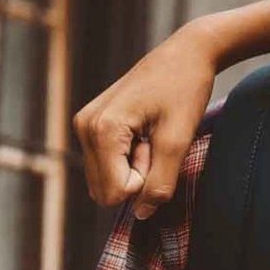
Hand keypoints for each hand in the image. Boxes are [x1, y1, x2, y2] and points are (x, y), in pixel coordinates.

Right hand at [72, 18, 221, 216]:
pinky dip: (130, 157)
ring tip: (152, 136)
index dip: (144, 182)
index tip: (159, 149)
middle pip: (105, 189)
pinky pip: (107, 162)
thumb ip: (161, 181)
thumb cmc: (185, 91)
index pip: (113, 193)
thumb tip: (141, 214)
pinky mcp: (92, 124)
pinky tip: (146, 132)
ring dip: (135, 167)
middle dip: (138, 176)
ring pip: (105, 179)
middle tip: (157, 143)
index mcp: (100, 130)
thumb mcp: (179, 140)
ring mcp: (84, 124)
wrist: (186, 54)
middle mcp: (84, 127)